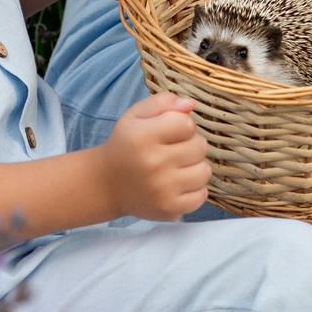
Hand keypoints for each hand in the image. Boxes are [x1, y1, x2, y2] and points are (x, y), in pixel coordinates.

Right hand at [96, 92, 211, 221]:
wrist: (107, 184)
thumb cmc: (126, 145)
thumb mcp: (135, 116)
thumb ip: (162, 102)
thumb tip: (190, 104)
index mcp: (142, 136)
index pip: (187, 124)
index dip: (182, 125)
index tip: (169, 132)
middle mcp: (152, 164)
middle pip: (200, 147)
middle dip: (190, 145)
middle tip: (172, 151)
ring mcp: (162, 190)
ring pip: (205, 171)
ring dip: (195, 167)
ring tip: (177, 167)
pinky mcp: (169, 209)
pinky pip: (202, 196)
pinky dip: (194, 189)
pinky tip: (178, 184)